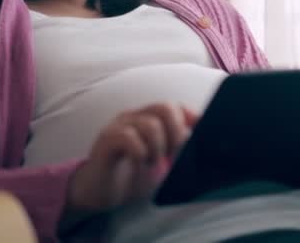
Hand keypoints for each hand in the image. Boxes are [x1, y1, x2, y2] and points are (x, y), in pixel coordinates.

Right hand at [65, 103, 198, 215]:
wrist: (98, 193)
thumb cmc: (131, 176)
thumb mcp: (161, 163)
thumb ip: (177, 149)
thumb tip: (196, 139)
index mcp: (148, 118)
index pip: (174, 107)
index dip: (191, 118)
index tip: (201, 135)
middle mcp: (134, 117)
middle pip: (165, 107)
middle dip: (177, 133)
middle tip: (173, 155)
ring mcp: (118, 125)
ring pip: (150, 124)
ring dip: (158, 148)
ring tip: (153, 163)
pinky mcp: (106, 139)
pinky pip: (129, 137)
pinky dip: (140, 154)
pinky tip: (139, 165)